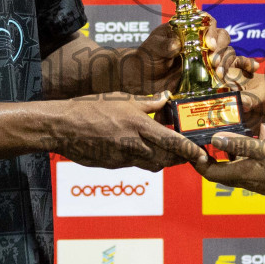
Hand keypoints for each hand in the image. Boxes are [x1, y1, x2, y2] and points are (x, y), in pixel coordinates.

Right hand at [54, 92, 207, 170]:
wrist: (63, 127)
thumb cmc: (90, 108)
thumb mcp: (122, 99)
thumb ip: (147, 103)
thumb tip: (165, 98)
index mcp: (138, 125)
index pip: (172, 142)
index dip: (189, 150)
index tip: (201, 155)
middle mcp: (133, 144)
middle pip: (167, 159)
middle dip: (180, 158)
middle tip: (189, 154)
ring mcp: (123, 158)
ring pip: (152, 164)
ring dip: (163, 160)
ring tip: (168, 152)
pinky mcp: (114, 165)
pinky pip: (135, 165)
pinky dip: (143, 159)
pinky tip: (141, 150)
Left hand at [130, 20, 255, 95]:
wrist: (142, 80)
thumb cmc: (147, 57)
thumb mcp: (152, 47)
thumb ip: (163, 44)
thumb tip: (176, 45)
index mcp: (189, 29)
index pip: (207, 22)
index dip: (211, 30)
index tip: (207, 43)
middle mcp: (201, 41)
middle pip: (221, 37)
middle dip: (220, 47)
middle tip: (214, 61)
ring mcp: (206, 58)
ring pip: (226, 53)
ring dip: (226, 61)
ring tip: (219, 73)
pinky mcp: (209, 75)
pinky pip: (227, 70)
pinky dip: (239, 68)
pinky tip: (250, 70)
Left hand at [192, 132, 264, 204]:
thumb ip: (241, 144)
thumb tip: (214, 139)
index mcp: (243, 175)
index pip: (209, 173)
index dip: (197, 161)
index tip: (191, 146)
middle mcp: (248, 181)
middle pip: (221, 169)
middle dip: (214, 152)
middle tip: (208, 133)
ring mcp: (259, 181)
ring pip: (239, 163)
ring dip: (237, 147)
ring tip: (240, 127)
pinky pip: (253, 163)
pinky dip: (254, 149)